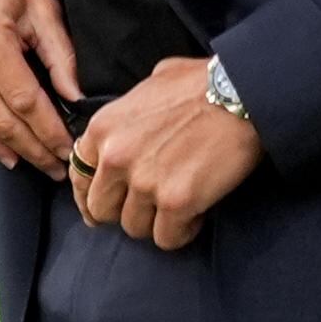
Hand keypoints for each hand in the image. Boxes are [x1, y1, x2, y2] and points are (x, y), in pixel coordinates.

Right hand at [0, 0, 78, 177]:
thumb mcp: (41, 8)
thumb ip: (60, 55)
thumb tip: (77, 100)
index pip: (23, 99)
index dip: (49, 131)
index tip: (69, 150)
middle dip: (34, 148)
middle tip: (58, 168)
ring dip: (9, 149)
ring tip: (37, 163)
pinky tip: (3, 152)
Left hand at [67, 57, 261, 250]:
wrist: (240, 93)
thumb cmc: (201, 83)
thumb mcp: (150, 85)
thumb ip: (130, 113)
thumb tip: (131, 125)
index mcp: (104, 128)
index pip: (80, 176)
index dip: (92, 194)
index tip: (108, 203)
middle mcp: (115, 157)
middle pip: (101, 209)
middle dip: (123, 210)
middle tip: (148, 207)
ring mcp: (144, 183)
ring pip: (134, 228)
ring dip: (155, 222)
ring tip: (178, 207)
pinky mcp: (176, 203)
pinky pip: (166, 238)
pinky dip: (181, 232)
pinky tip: (195, 215)